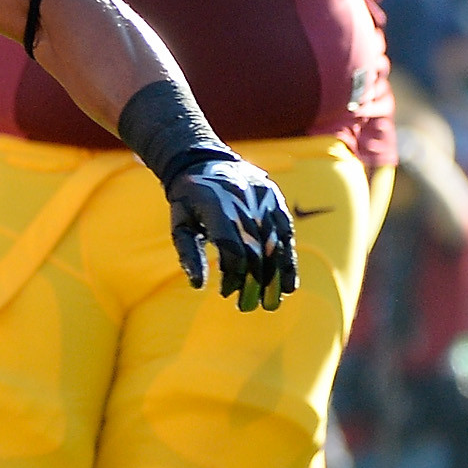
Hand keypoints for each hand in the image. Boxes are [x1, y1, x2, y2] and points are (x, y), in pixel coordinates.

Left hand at [166, 155, 298, 311]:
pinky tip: (287, 284)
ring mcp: (263, 199)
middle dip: (252, 282)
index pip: (231, 247)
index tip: (225, 293)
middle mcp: (244, 201)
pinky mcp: (275, 199)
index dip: (231, 274)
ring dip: (274, 277)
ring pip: (274, 244)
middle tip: (247, 306)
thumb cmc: (188, 200)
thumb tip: (197, 286)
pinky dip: (288, 260)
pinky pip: (286, 233)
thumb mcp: (180, 224)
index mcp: (217, 205)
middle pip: (255, 249)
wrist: (204, 160)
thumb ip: (188, 253)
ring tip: (271, 303)